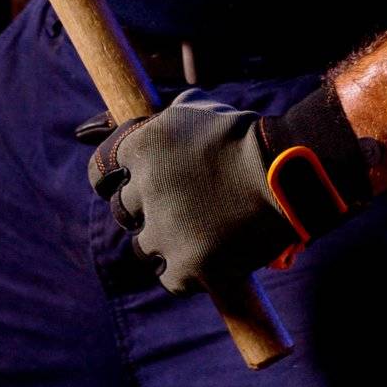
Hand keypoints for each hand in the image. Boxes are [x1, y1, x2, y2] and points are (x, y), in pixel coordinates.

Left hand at [87, 83, 375, 295]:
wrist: (286, 173)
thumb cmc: (242, 136)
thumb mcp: (194, 109)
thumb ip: (156, 120)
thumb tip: (104, 125)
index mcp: (141, 148)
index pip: (99, 171)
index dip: (112, 178)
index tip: (127, 182)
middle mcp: (144, 190)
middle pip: (124, 211)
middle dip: (144, 208)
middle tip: (176, 205)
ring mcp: (164, 231)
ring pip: (144, 246)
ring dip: (163, 240)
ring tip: (195, 231)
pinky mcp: (187, 266)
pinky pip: (169, 277)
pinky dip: (183, 271)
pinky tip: (204, 258)